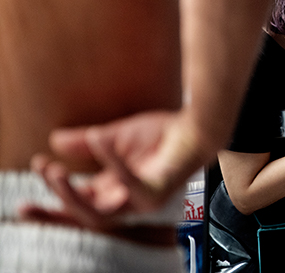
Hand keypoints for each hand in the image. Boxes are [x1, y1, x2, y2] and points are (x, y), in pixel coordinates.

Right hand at [20, 110, 209, 230]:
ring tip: (56, 169)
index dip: (51, 199)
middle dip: (56, 200)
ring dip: (73, 192)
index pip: (77, 203)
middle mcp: (125, 200)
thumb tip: (55, 139)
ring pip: (98, 212)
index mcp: (113, 190)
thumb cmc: (163, 135)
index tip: (28, 192)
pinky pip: (128, 182)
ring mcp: (140, 200)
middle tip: (42, 174)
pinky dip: (111, 161)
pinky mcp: (155, 191)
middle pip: (82, 215)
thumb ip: (86, 143)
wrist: (197, 127)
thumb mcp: (115, 136)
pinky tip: (99, 138)